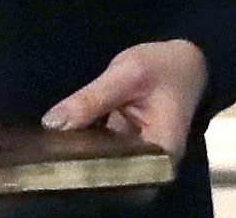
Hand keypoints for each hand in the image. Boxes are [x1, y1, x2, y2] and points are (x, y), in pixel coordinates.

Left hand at [43, 39, 209, 165]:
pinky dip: (82, 145)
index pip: (116, 174)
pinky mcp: (123, 153)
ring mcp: (135, 161)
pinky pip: (97, 155)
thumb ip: (91, 99)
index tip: (57, 154)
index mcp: (160, 155)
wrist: (185, 60)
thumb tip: (52, 123)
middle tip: (50, 142)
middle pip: (106, 173)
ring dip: (76, 153)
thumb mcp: (129, 74)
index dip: (83, 167)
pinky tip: (66, 134)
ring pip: (98, 166)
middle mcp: (149, 166)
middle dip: (76, 158)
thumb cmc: (166, 67)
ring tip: (55, 138)